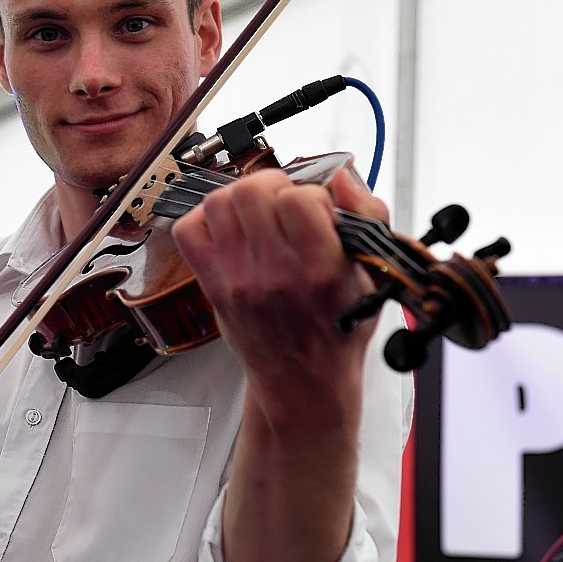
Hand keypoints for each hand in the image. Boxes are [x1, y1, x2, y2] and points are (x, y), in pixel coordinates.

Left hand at [171, 163, 389, 420]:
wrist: (303, 385)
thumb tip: (343, 176)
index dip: (311, 194)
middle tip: (283, 205)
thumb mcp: (373, 277)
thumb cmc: (339, 331)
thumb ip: (368, 218)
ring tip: (258, 214)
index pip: (300, 199)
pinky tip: (231, 230)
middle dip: (272, 186)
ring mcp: (238, 280)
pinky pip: (189, 231)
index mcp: (321, 270)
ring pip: (218, 203)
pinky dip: (205, 220)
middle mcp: (275, 274)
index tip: (317, 211)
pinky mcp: (213, 286)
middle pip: (252, 192)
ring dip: (239, 198)